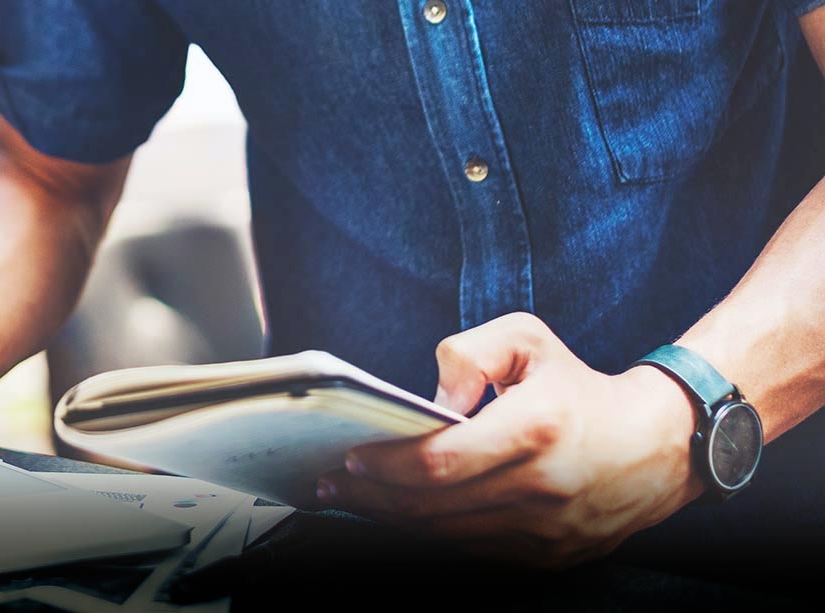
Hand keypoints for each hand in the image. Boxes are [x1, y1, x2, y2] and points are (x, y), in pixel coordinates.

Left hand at [316, 312, 702, 567]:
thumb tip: (432, 397)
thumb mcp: (529, 339)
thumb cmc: (579, 387)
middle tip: (334, 481)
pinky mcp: (550, 556)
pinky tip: (407, 513)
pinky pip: (474, 550)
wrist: (659, 445)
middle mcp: (541, 487)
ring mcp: (547, 530)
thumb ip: (470, 351)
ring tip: (358, 497)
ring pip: (447, 534)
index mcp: (534, 429)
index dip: (386, 464)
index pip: (437, 462)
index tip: (352, 455)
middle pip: (431, 506)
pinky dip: (434, 533)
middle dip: (370, 495)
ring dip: (394, 518)